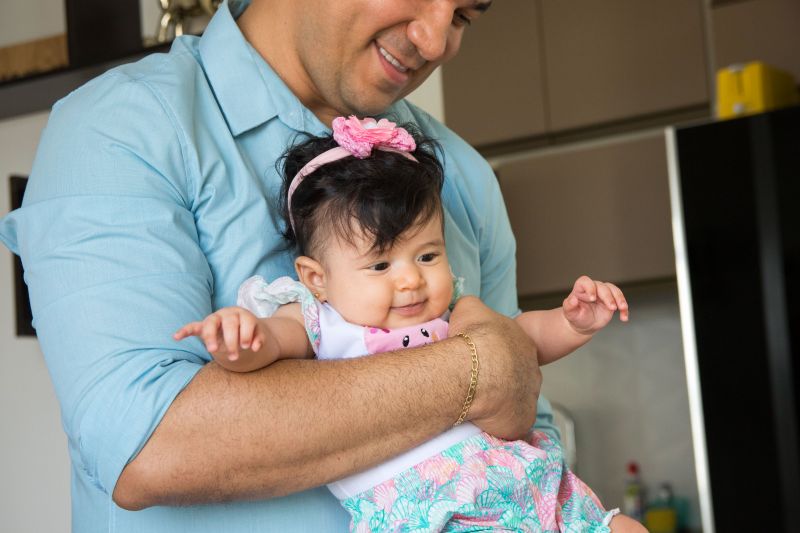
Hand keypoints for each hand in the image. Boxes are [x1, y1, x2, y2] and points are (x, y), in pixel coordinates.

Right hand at [174, 307, 266, 367]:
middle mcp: (228, 314)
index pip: (246, 321)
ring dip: (211, 337)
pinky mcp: (204, 326)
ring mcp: (215, 319)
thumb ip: (258, 340)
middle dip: (232, 341)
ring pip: (211, 323)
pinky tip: (176, 337)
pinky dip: (185, 331)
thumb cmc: (249, 333)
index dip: (246, 334)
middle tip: (235, 356)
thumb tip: (255, 347)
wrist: (239, 329)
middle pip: (229, 323)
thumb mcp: (257, 336)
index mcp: (243, 314)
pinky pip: (193, 326)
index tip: (247, 347)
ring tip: (213, 350)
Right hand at [449, 296, 541, 440]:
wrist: (476, 370)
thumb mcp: (468, 307)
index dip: (493, 353)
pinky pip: (512, 421)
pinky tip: (481, 418)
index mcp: (522, 341)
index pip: (510, 348)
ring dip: (500, 400)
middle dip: (499, 378)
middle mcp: (532, 368)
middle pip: (517, 374)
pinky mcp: (523, 419)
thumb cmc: (473, 338)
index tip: (477, 358)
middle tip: (476, 381)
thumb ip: (472, 306)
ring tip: (477, 400)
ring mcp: (530, 395)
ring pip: (516, 398)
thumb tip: (468, 308)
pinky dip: (498, 421)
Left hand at [562, 275, 628, 334]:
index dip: (590, 288)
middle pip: (603, 287)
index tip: (592, 299)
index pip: (585, 282)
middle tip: (611, 307)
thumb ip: (569, 306)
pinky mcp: (612, 301)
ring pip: (614, 290)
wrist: (583, 324)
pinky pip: (620, 301)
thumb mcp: (570, 313)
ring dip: (620, 299)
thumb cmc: (576, 316)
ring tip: (622, 308)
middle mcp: (593, 288)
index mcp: (581, 289)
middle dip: (608, 297)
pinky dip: (624, 309)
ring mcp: (604, 294)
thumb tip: (572, 299)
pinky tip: (624, 317)